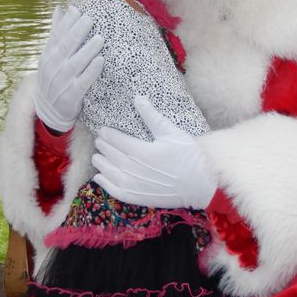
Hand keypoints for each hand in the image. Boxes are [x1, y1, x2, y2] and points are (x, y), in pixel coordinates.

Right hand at [34, 5, 104, 131]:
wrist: (48, 111)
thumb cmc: (54, 78)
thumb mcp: (51, 56)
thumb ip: (57, 33)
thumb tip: (59, 8)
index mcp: (48, 56)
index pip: (56, 37)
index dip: (66, 23)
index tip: (76, 9)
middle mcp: (52, 68)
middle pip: (64, 48)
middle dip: (76, 33)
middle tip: (89, 18)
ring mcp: (60, 83)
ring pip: (74, 65)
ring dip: (87, 51)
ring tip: (100, 38)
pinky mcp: (70, 97)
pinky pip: (82, 83)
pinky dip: (91, 72)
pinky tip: (100, 61)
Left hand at [92, 96, 216, 208]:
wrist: (199, 184)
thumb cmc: (188, 155)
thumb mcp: (171, 132)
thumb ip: (152, 116)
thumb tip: (138, 98)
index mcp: (141, 151)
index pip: (117, 140)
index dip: (108, 134)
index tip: (103, 129)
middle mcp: (134, 169)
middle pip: (111, 155)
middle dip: (103, 146)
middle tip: (99, 140)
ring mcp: (134, 185)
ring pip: (109, 172)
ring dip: (101, 163)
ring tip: (97, 156)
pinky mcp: (137, 198)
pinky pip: (114, 191)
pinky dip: (104, 183)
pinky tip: (99, 177)